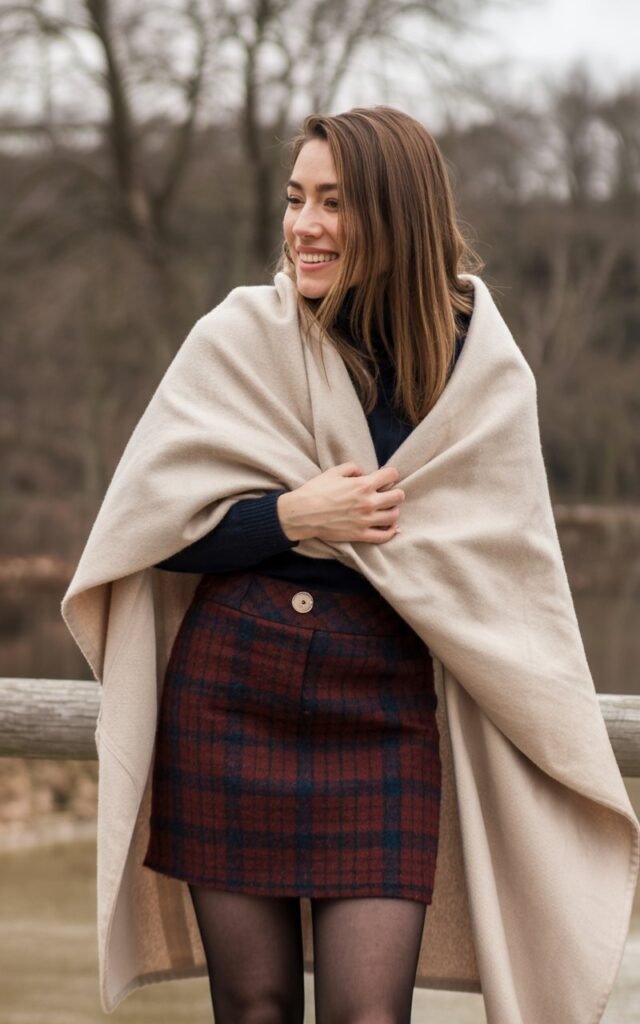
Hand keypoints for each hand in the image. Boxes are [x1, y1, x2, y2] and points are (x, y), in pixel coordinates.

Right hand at [277, 462, 404, 543]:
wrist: (302, 513)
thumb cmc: (316, 491)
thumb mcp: (333, 472)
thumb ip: (352, 468)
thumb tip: (362, 473)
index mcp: (363, 485)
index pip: (391, 475)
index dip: (391, 474)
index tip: (388, 476)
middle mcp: (368, 502)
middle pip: (398, 496)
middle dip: (395, 492)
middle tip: (389, 493)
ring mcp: (366, 520)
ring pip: (393, 515)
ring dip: (392, 510)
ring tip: (386, 509)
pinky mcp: (360, 535)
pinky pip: (384, 536)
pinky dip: (390, 531)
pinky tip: (389, 526)